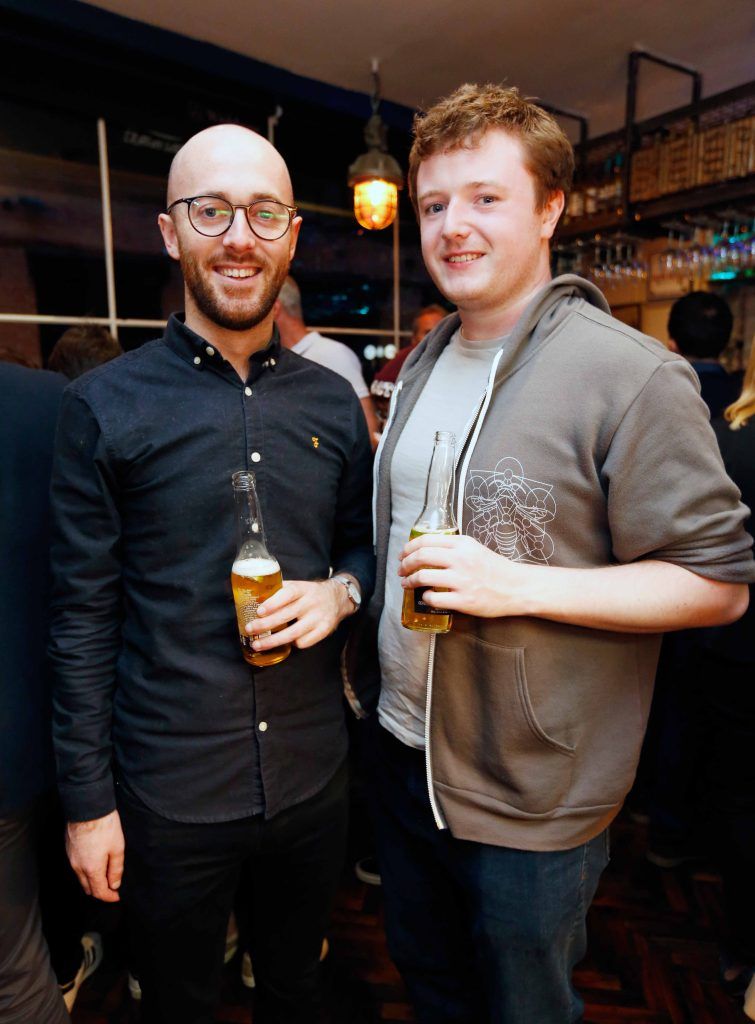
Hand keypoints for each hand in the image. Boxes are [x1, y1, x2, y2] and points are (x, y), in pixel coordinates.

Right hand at [66, 809, 124, 902]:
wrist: (87, 808)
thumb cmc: (105, 826)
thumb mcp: (117, 848)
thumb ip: (116, 869)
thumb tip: (115, 885)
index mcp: (92, 869)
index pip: (99, 891)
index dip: (109, 897)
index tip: (117, 896)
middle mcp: (78, 867)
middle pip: (88, 888)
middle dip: (99, 891)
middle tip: (111, 888)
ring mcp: (71, 858)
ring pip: (81, 878)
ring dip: (92, 881)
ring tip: (104, 876)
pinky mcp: (69, 850)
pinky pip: (76, 867)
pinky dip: (85, 871)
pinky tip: (94, 863)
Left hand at [246, 578, 355, 652]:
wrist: (338, 598)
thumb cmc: (309, 593)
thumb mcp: (298, 586)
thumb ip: (279, 590)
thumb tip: (253, 598)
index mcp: (303, 589)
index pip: (288, 594)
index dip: (273, 603)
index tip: (259, 611)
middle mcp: (312, 602)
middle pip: (287, 615)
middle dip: (265, 624)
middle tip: (249, 629)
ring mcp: (319, 618)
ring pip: (293, 633)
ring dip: (273, 641)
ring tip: (257, 645)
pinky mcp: (324, 630)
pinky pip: (303, 642)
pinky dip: (291, 644)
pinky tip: (285, 641)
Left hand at [399, 533, 530, 617]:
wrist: (517, 587)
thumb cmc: (495, 569)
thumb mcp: (474, 548)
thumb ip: (453, 547)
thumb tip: (425, 549)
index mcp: (462, 544)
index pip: (425, 540)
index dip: (408, 548)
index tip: (402, 555)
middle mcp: (461, 559)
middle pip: (420, 557)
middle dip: (405, 564)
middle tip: (401, 570)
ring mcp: (462, 580)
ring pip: (423, 577)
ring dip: (409, 581)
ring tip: (407, 584)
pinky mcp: (464, 600)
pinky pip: (434, 598)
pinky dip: (424, 597)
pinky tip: (426, 597)